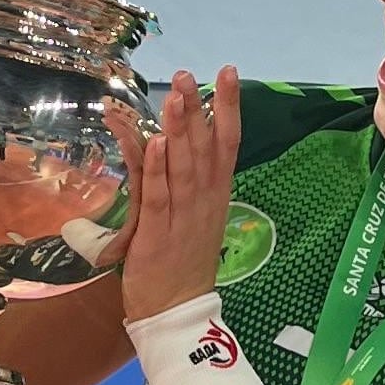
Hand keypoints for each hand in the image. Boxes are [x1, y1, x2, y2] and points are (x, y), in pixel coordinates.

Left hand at [107, 68, 241, 321]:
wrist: (178, 312)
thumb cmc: (182, 262)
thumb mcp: (194, 214)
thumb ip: (187, 180)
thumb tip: (176, 142)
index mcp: (216, 194)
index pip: (227, 143)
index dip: (228, 107)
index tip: (228, 73)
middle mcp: (205, 201)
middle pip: (206, 148)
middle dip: (199, 109)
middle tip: (191, 74)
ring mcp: (183, 217)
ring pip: (183, 167)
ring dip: (180, 130)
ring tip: (176, 96)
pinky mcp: (158, 234)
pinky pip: (159, 197)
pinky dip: (157, 170)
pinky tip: (156, 143)